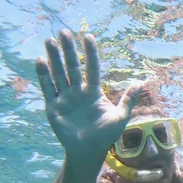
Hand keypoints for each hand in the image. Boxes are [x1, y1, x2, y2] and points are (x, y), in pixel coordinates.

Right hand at [35, 30, 142, 156]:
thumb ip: (128, 99)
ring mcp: (64, 98)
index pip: (92, 68)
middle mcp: (78, 92)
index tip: (88, 36)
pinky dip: (44, 75)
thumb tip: (141, 81)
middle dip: (68, 50)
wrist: (89, 151)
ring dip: (54, 58)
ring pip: (58, 74)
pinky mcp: (53, 107)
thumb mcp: (120, 116)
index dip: (90, 53)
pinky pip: (48, 89)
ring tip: (49, 41)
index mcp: (93, 92)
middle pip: (72, 67)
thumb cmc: (106, 135)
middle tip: (64, 32)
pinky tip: (40, 61)